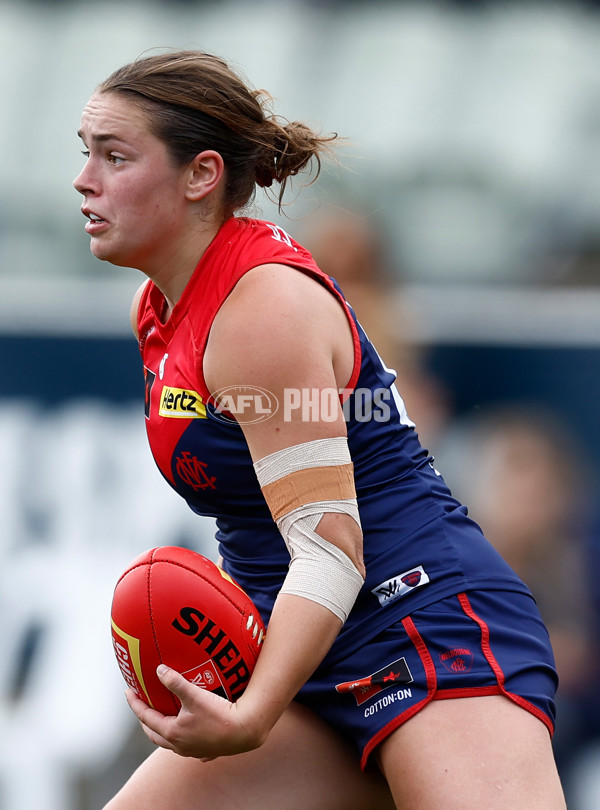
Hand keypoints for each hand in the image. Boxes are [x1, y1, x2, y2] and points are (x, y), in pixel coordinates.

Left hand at [125, 665, 264, 759]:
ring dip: (163, 730)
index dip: (135, 704)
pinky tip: (190, 732)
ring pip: (171, 742)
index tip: (128, 691)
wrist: (245, 731)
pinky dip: (184, 738)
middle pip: (155, 734)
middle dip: (145, 720)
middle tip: (142, 705)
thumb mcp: (195, 695)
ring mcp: (193, 751)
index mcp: (173, 732)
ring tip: (163, 717)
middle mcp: (180, 746)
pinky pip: (190, 746)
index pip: (146, 718)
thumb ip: (175, 682)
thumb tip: (159, 670)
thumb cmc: (219, 714)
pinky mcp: (207, 752)